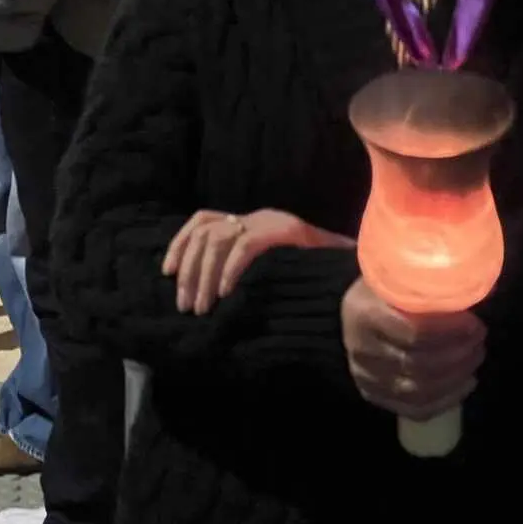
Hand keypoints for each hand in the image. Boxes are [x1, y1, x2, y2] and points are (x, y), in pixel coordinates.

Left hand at [163, 208, 355, 314]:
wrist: (355, 275)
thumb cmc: (312, 280)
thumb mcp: (271, 273)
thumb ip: (242, 275)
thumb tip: (205, 294)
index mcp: (254, 223)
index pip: (204, 220)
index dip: (180, 244)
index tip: (167, 272)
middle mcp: (261, 217)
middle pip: (206, 232)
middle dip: (188, 270)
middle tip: (185, 305)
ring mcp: (273, 222)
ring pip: (219, 238)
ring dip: (203, 275)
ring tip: (202, 307)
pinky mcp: (286, 231)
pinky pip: (246, 245)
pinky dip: (230, 269)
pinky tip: (224, 293)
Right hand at [341, 279, 484, 420]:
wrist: (354, 309)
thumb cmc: (385, 288)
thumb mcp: (401, 275)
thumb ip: (435, 282)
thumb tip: (482, 288)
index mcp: (363, 312)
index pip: (414, 332)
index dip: (451, 332)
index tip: (474, 324)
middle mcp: (359, 348)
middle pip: (418, 364)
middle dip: (458, 355)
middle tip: (478, 341)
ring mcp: (364, 374)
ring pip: (418, 390)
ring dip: (456, 377)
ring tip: (474, 358)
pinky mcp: (372, 393)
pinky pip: (413, 409)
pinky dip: (446, 400)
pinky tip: (465, 383)